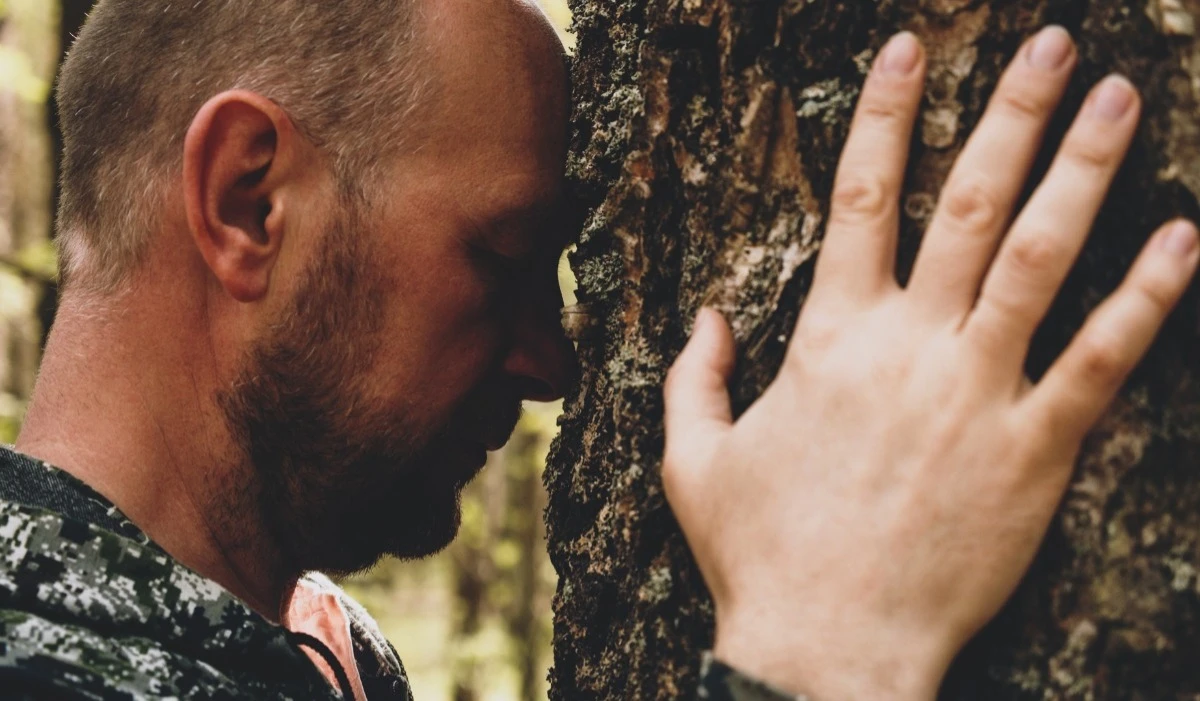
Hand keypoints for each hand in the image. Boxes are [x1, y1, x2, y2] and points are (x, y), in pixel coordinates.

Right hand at [662, 27, 1198, 700]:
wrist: (827, 649)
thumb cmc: (759, 556)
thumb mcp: (692, 459)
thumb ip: (695, 377)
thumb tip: (706, 316)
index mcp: (828, 338)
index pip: (857, 198)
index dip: (883, 115)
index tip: (908, 48)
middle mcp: (908, 346)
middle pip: (966, 203)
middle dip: (1010, 113)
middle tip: (1055, 46)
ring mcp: (976, 394)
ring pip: (1038, 258)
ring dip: (1083, 171)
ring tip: (1123, 100)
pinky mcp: (1034, 452)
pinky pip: (1099, 361)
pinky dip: (1144, 298)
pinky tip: (1182, 238)